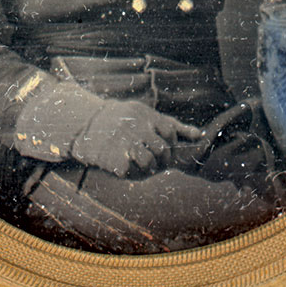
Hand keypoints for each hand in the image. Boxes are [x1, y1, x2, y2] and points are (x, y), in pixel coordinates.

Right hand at [72, 99, 203, 177]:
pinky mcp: (113, 158)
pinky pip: (130, 171)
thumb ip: (173, 125)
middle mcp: (137, 128)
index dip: (169, 142)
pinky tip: (123, 165)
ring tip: (139, 164)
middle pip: (162, 149)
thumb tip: (200, 135)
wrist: (85, 123)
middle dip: (161, 159)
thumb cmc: (122, 119)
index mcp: (146, 115)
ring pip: (149, 162)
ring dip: (147, 167)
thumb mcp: (145, 114)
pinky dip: (129, 172)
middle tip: (153, 160)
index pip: (170, 131)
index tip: (161, 146)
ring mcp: (125, 142)